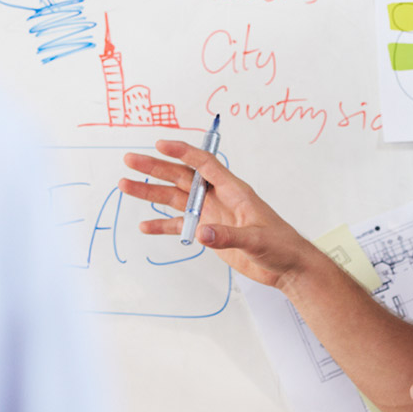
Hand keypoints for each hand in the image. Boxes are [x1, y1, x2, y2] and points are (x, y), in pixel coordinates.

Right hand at [119, 139, 314, 289]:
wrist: (287, 267)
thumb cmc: (280, 245)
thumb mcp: (256, 239)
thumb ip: (228, 236)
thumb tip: (202, 233)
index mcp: (234, 190)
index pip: (204, 164)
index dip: (182, 152)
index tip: (160, 144)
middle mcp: (219, 198)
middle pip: (182, 177)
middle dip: (156, 168)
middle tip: (130, 160)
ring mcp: (212, 214)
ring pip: (176, 199)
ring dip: (152, 192)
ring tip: (126, 185)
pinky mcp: (209, 232)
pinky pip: (181, 225)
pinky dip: (163, 225)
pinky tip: (145, 226)